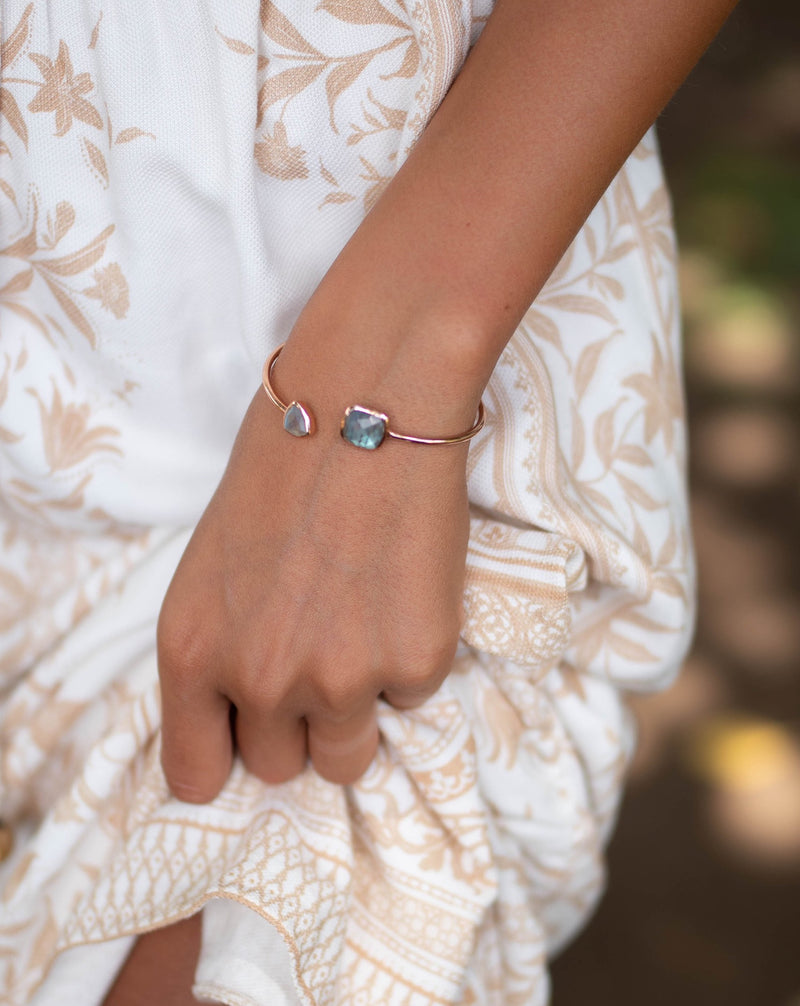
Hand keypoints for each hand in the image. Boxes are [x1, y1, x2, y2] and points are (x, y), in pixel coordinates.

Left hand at [156, 380, 470, 800]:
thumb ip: (222, 652)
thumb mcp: (212, 568)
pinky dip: (409, 660)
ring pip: (348, 758)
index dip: (223, 763)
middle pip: (280, 768)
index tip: (246, 749)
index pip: (196, 773)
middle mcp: (260, 680)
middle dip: (297, 727)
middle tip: (320, 658)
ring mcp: (342, 680)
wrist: (368, 408)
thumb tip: (252, 710)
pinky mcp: (416, 664)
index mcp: (192, 654)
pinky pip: (411, 699)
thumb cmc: (282, 468)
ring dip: (356, 713)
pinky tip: (402, 592)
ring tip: (364, 632)